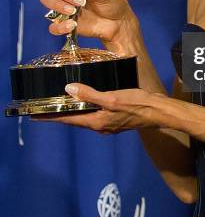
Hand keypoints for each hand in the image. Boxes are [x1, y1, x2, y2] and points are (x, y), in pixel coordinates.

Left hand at [31, 84, 173, 133]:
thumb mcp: (112, 97)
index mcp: (96, 122)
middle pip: (74, 119)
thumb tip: (69, 90)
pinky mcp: (115, 120)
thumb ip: (90, 94)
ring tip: (62, 102)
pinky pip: (95, 114)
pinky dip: (86, 107)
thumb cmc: (137, 104)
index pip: (67, 119)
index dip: (50, 117)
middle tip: (44, 106)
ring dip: (73, 110)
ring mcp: (108, 124)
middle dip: (59, 113)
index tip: (34, 115)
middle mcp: (99, 126)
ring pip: (85, 116)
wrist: (158, 112)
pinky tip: (87, 99)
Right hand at [40, 0, 135, 45]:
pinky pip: (53, 26)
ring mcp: (63, 8)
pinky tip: (72, 25)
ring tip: (74, 11)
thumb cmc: (111, 4)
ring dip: (58, 6)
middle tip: (80, 1)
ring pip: (47, 2)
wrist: (117, 23)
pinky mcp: (64, 24)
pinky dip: (59, 26)